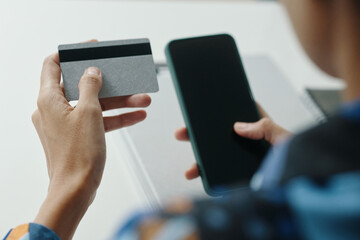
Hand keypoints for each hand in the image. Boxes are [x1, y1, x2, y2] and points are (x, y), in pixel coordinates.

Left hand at [32, 53, 150, 239]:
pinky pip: (98, 120)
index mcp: (49, 99)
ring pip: (94, 104)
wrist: (76, 189)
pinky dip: (115, 117)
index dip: (72, 53)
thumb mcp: (89, 113)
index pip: (54, 64)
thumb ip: (91, 87)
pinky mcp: (78, 135)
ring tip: (142, 99)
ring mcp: (66, 123)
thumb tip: (92, 72)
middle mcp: (54, 109)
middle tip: (126, 77)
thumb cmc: (77, 155)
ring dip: (119, 101)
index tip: (92, 48)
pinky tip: (137, 115)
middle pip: (82, 86)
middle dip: (110, 83)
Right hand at [174, 104, 290, 179]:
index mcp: (258, 127)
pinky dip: (207, 174)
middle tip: (183, 133)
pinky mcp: (239, 173)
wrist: (302, 186)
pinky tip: (200, 176)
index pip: (234, 113)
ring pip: (216, 155)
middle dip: (198, 134)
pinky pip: (220, 172)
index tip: (200, 109)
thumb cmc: (299, 158)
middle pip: (218, 134)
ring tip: (191, 167)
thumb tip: (240, 126)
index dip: (216, 109)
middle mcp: (247, 141)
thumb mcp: (284, 138)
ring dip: (199, 159)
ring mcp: (241, 157)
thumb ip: (265, 128)